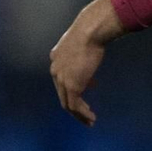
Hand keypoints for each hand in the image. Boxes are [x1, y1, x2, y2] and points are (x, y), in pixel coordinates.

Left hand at [49, 0, 125, 126]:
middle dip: (74, 104)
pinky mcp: (71, 86)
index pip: (63, 77)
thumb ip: (86, 49)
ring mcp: (61, 79)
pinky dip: (82, 114)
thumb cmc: (91, 30)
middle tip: (86, 112)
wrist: (89, 31)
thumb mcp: (85, 40)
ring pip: (67, 103)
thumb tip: (97, 49)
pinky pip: (75, 106)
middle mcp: (55, 70)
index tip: (91, 86)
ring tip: (90, 120)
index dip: (75, 84)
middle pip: (62, 93)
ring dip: (79, 114)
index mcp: (56, 58)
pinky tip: (91, 117)